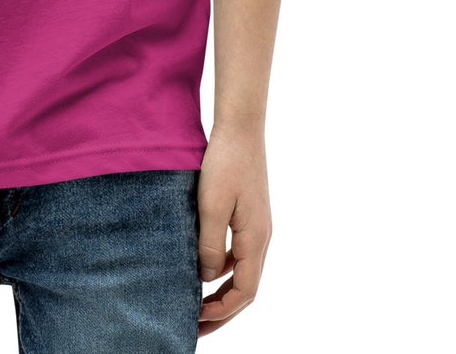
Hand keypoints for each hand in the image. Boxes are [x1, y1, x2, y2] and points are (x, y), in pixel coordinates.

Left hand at [195, 124, 271, 337]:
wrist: (240, 128)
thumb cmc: (225, 163)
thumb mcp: (212, 205)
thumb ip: (209, 244)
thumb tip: (203, 278)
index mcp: (256, 240)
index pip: (244, 292)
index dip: (222, 311)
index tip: (196, 319)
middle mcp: (261, 238)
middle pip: (245, 288)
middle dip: (222, 312)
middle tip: (195, 328)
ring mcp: (256, 226)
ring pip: (240, 271)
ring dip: (220, 291)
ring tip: (194, 303)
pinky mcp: (248, 215)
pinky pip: (236, 252)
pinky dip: (220, 267)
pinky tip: (199, 266)